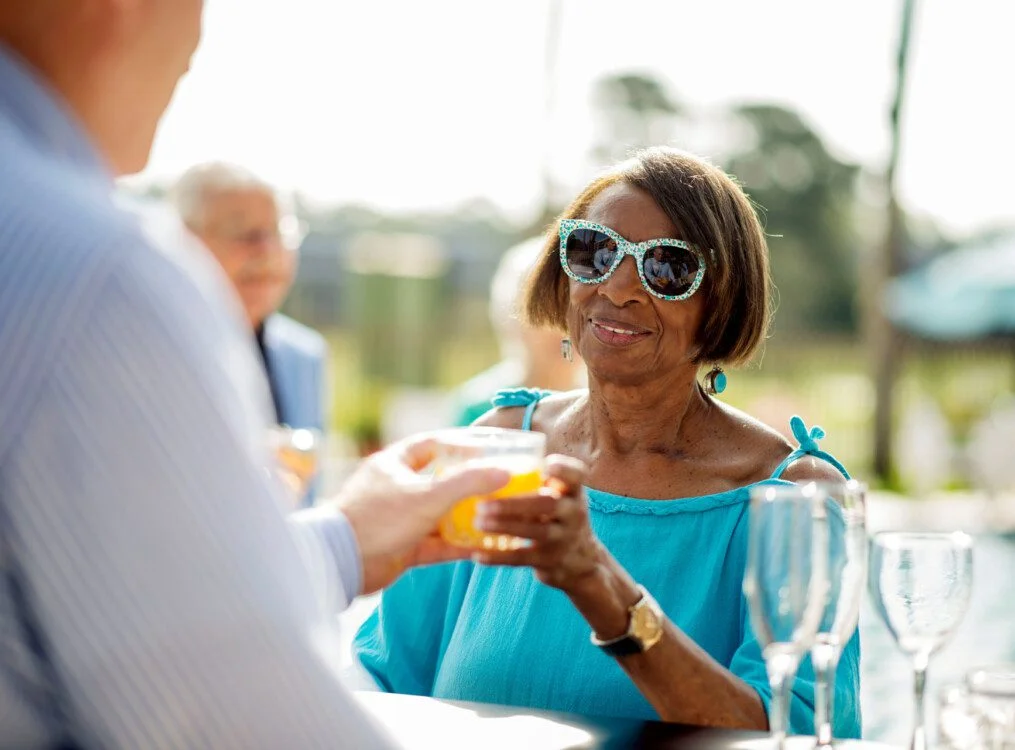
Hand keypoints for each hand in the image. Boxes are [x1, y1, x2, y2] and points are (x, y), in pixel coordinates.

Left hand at [338, 435, 508, 593]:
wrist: (341, 563)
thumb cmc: (379, 519)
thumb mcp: (428, 496)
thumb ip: (467, 483)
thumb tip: (503, 471)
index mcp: (394, 464)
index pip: (432, 444)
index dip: (460, 445)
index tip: (488, 450)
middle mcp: (396, 489)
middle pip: (439, 482)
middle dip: (468, 486)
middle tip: (497, 487)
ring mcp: (398, 519)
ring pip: (439, 515)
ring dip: (465, 519)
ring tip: (494, 518)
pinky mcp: (401, 547)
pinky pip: (435, 544)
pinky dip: (455, 545)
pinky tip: (479, 548)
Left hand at [471, 455, 605, 592]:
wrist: (578, 561)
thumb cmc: (555, 514)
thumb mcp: (557, 494)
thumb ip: (535, 480)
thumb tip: (487, 462)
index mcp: (573, 490)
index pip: (576, 474)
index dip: (564, 469)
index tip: (546, 465)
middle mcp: (573, 513)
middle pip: (547, 503)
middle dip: (514, 503)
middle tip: (483, 504)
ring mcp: (563, 538)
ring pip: (534, 531)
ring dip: (504, 526)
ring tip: (478, 522)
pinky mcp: (549, 560)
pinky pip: (521, 558)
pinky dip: (498, 557)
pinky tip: (477, 554)